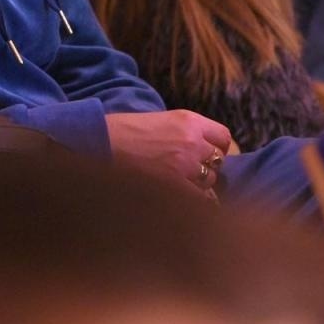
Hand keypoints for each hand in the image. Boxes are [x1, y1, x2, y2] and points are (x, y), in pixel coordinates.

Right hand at [105, 109, 232, 194]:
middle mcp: (193, 141)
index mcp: (188, 120)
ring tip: (179, 186)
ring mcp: (186, 165)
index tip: (206, 155)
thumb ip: (181, 134)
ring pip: (210, 180)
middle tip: (189, 173)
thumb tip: (196, 152)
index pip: (223, 136)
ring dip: (199, 185)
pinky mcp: (177, 186)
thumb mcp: (157, 121)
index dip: (216, 148)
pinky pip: (202, 199)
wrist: (99, 143)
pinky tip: (183, 202)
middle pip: (217, 160)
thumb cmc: (121, 132)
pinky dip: (196, 202)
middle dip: (206, 167)